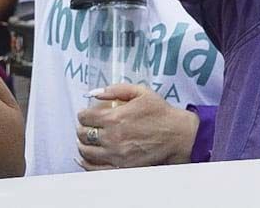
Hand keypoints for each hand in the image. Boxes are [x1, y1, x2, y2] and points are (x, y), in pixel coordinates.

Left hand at [75, 84, 198, 169]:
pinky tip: (85, 159)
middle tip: (86, 127)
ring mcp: (115, 155)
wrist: (178, 135)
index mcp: (115, 117)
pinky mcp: (121, 167)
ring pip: (86, 152)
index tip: (86, 114)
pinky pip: (95, 169)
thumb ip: (116, 90)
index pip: (85, 117)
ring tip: (86, 141)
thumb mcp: (141, 92)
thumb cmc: (161, 113)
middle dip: (81, 129)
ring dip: (82, 145)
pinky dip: (86, 164)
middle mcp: (112, 137)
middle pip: (83, 134)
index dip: (83, 114)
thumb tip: (94, 93)